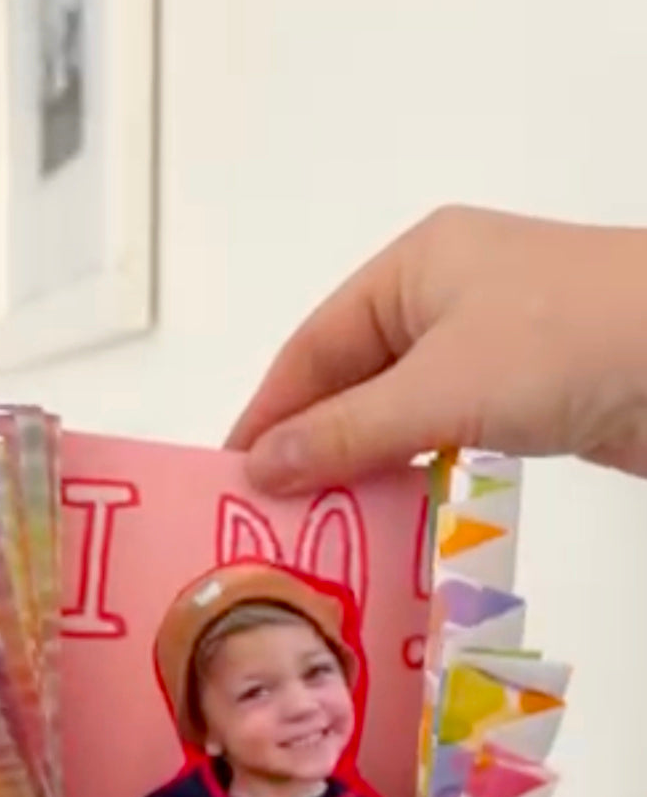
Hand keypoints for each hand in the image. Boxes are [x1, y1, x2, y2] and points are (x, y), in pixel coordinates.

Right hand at [229, 205, 646, 487]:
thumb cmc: (564, 343)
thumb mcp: (439, 389)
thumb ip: (346, 432)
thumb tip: (260, 468)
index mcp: (414, 267)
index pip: (314, 345)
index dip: (268, 411)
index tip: (231, 476)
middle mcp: (445, 298)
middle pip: (353, 379)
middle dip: (312, 446)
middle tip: (270, 517)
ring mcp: (489, 346)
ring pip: (400, 412)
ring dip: (363, 467)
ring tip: (319, 529)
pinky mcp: (526, 392)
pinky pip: (445, 434)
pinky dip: (414, 471)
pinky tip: (390, 516)